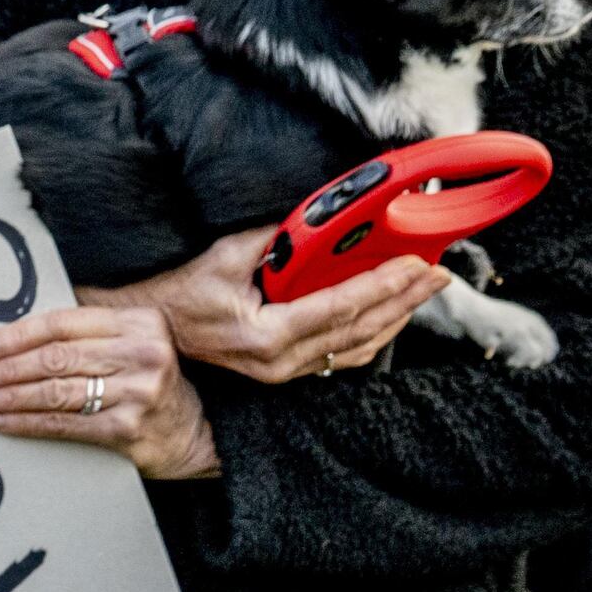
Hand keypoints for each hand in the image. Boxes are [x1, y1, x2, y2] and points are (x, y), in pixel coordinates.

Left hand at [0, 298, 216, 478]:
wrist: (194, 432)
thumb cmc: (149, 382)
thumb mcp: (133, 341)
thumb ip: (90, 329)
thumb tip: (17, 330)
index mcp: (139, 322)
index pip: (64, 323)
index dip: (19, 334)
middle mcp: (142, 352)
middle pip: (56, 358)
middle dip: (7, 368)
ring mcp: (137, 392)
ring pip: (55, 391)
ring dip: (9, 397)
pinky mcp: (127, 429)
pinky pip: (63, 424)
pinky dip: (25, 423)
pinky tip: (2, 422)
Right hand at [144, 224, 449, 382]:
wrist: (153, 327)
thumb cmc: (178, 291)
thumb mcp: (222, 256)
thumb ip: (272, 238)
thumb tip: (315, 219)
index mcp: (266, 335)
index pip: (342, 306)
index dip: (385, 284)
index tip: (416, 264)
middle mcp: (279, 361)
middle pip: (359, 330)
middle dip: (405, 300)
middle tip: (438, 276)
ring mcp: (282, 371)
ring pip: (355, 349)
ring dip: (395, 319)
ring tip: (424, 292)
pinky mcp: (282, 370)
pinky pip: (340, 356)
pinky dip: (372, 336)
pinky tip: (391, 318)